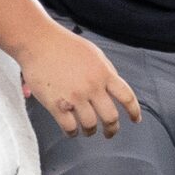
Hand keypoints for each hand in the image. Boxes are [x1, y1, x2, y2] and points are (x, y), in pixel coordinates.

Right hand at [17, 22, 140, 138]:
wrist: (38, 42)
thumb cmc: (65, 45)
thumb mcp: (94, 53)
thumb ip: (106, 71)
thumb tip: (115, 89)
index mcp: (104, 73)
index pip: (127, 97)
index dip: (134, 111)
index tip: (135, 120)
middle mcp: (92, 87)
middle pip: (110, 117)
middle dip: (112, 129)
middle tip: (109, 133)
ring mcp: (74, 97)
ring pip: (90, 125)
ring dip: (90, 131)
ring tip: (88, 131)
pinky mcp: (56, 105)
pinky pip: (69, 127)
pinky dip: (72, 133)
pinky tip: (71, 131)